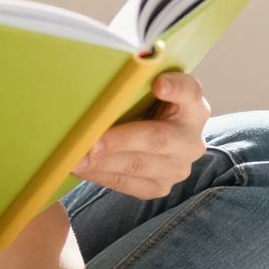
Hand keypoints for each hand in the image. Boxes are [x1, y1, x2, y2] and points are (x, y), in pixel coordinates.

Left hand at [71, 72, 212, 198]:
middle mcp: (190, 139)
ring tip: (76, 158)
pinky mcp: (161, 186)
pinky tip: (82, 168)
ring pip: (138, 166)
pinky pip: (128, 184)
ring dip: (103, 163)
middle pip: (156, 139)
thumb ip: (135, 87)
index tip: (159, 85)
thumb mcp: (147, 93)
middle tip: (90, 142)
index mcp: (192, 106)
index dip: (176, 88)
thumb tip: (96, 81)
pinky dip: (101, 175)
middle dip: (119, 141)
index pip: (190, 92)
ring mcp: (178, 167)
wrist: (157, 140)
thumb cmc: (146, 108)